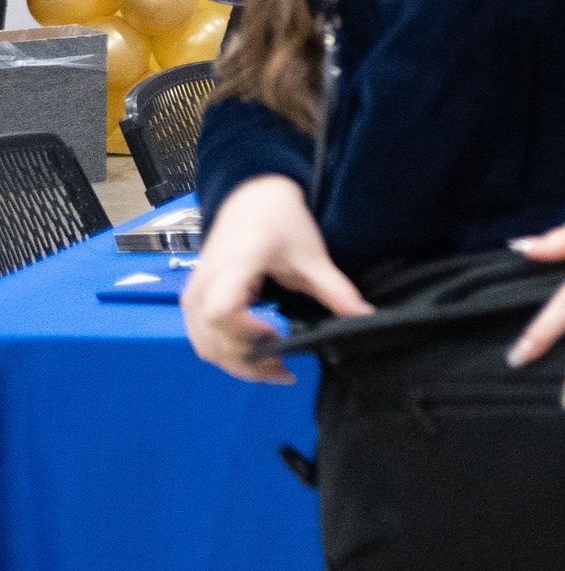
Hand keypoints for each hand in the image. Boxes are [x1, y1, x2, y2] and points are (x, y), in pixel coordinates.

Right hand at [182, 175, 366, 382]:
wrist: (253, 199)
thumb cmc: (280, 221)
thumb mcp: (312, 255)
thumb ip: (335, 289)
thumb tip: (364, 317)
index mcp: (233, 267)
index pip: (222, 313)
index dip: (247, 333)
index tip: (277, 338)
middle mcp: (204, 283)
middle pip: (211, 339)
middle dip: (247, 362)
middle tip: (285, 371)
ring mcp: (194, 292)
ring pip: (204, 344)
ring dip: (236, 363)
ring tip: (274, 368)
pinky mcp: (194, 299)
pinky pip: (201, 337)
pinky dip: (225, 352)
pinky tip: (256, 354)